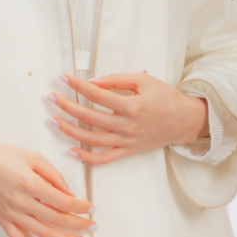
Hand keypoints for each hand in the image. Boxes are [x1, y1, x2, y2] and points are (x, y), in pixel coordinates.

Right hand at [0, 135, 96, 236]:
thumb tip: (68, 191)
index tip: (92, 209)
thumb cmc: (1, 154)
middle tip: (93, 226)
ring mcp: (11, 213)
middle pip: (56, 219)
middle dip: (78, 224)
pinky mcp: (2, 220)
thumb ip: (52, 174)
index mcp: (30, 183)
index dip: (81, 207)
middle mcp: (21, 202)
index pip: (63, 201)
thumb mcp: (32, 156)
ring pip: (42, 233)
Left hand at [47, 72, 209, 164]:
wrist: (186, 121)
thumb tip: (93, 81)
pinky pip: (104, 158)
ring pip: (92, 139)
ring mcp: (126, 141)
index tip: (63, 78)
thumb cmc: (166, 97)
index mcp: (130, 106)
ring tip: (54, 121)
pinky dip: (86, 157)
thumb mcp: (144, 80)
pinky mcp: (128, 151)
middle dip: (67, 107)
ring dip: (70, 131)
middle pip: (89, 117)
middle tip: (51, 98)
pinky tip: (71, 149)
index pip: (96, 95)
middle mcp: (126, 126)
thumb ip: (117, 80)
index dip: (77, 86)